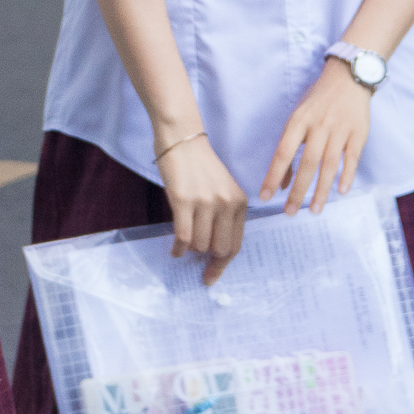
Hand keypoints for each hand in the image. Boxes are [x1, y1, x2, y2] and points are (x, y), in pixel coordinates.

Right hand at [157, 133, 247, 284]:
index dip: (224, 263)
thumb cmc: (199, 165)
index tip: (213, 275)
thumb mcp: (221, 189)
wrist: (181, 139)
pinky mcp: (183, 200)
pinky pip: (183, 235)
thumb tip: (212, 249)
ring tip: (183, 246)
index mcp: (239, 202)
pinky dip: (178, 248)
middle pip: (221, 248)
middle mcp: (226, 204)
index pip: (235, 243)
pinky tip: (174, 250)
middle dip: (210, 264)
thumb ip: (223, 215)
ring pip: (200, 244)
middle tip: (200, 272)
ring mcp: (205, 202)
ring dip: (191, 250)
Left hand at [259, 58, 373, 216]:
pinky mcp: (359, 133)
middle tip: (289, 212)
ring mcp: (339, 130)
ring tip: (314, 210)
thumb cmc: (317, 103)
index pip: (282, 153)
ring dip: (321, 190)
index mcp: (297, 122)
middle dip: (297, 191)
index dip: (273, 176)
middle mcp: (317, 126)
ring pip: (328, 165)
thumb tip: (282, 182)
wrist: (347, 79)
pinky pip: (352, 158)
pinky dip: (347, 176)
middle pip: (306, 163)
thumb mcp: (298, 119)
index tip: (264, 196)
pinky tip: (340, 192)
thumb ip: (289, 148)